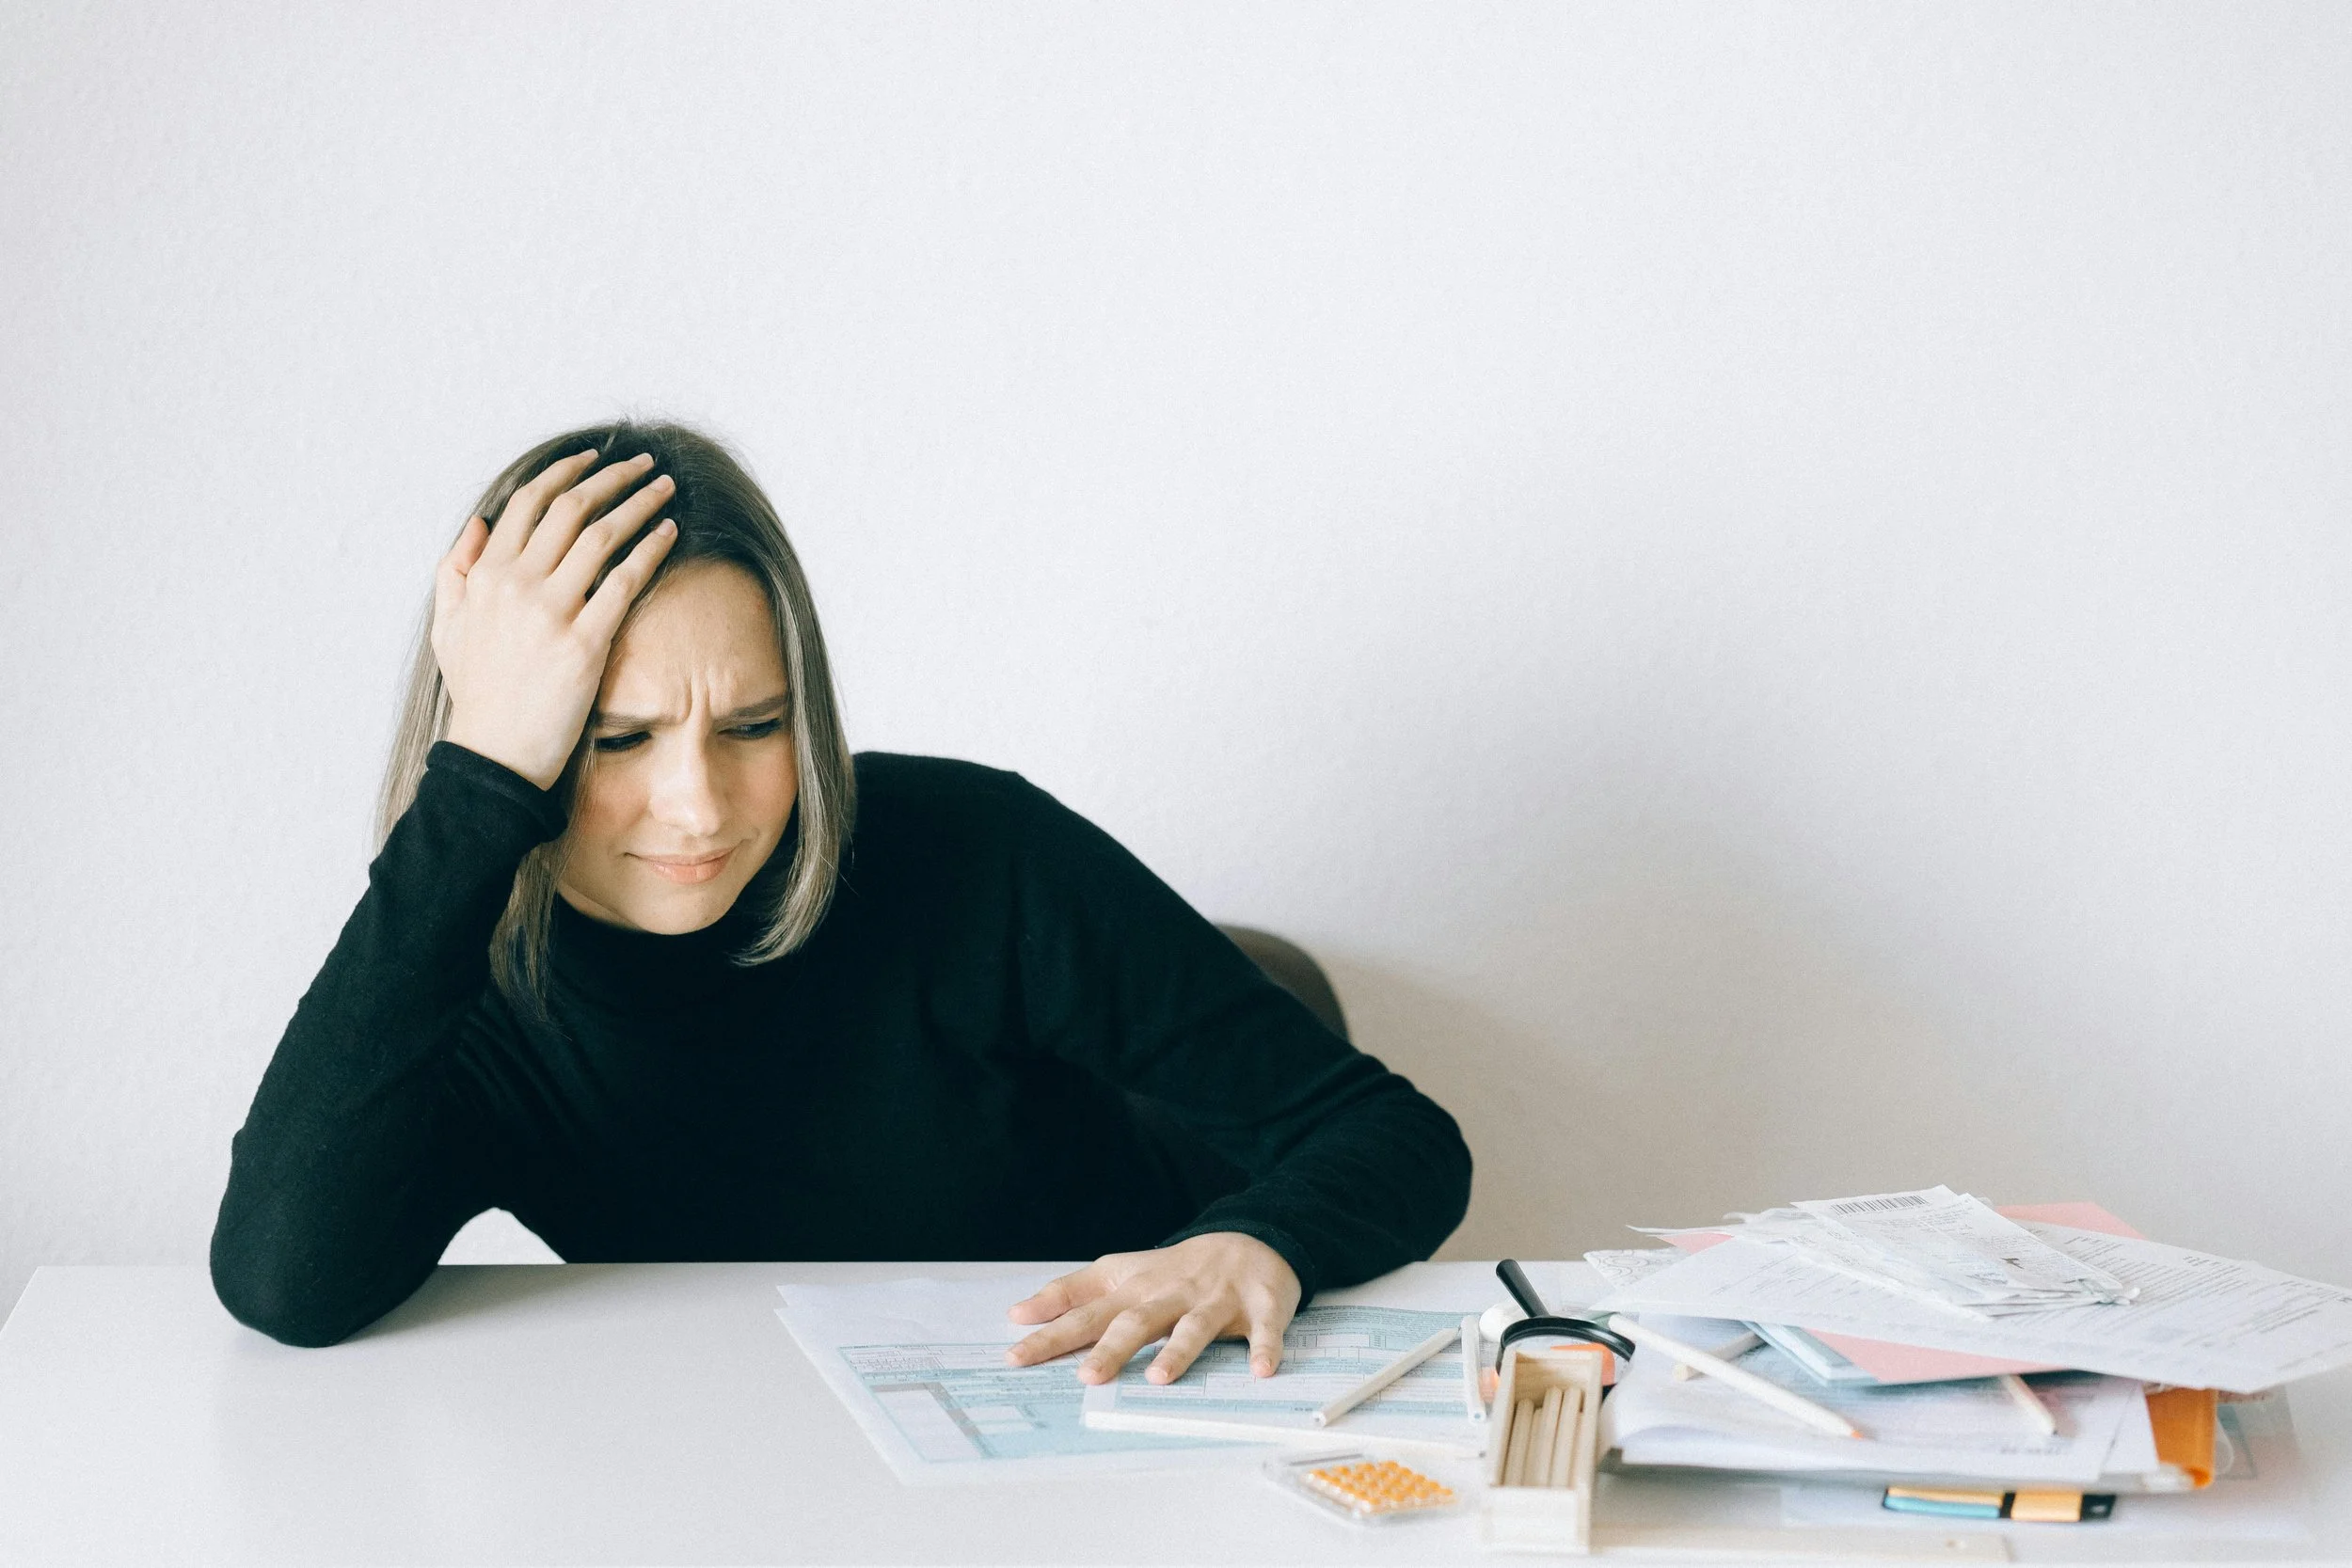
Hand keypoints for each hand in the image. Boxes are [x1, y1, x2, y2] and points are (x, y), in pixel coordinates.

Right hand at [433, 448, 678, 789]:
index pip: (529, 503)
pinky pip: (624, 582)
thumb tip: (478, 523)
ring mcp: (551, 612)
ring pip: (602, 536)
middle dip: (613, 477)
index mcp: (487, 576)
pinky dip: (651, 550)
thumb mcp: (450, 628)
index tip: (594, 458)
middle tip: (644, 464)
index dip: (565, 473)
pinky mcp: (585, 643)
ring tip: (666, 488)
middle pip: (572, 509)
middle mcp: (517, 585)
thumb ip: (457, 572)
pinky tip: (670, 532)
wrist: (496, 753)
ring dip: (639, 503)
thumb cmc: (478, 693)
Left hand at [1002, 1232, 1301, 1385]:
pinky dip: (1264, 1348)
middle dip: (1112, 1348)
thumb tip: (1017, 1313)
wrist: (1250, 1238)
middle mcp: (1172, 1294)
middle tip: (1087, 1378)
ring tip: (1160, 1377)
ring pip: (1195, 1325)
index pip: (1087, 1313)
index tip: (1017, 1356)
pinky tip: (1261, 1370)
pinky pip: (1264, 1329)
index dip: (1052, 1334)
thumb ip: (1071, 1292)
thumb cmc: (1176, 1269)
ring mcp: (1217, 1299)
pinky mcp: (1261, 1305)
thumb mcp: (1120, 1273)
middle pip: (1138, 1321)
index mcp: (1136, 1289)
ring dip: (1179, 1351)